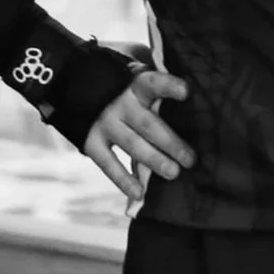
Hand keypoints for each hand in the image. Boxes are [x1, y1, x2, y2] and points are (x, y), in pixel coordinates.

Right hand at [83, 67, 195, 200]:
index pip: (154, 83)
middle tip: (191, 160)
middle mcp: (120, 104)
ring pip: (132, 145)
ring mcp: (105, 123)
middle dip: (171, 142)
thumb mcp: (138, 80)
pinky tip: (139, 193)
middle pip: (148, 124)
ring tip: (174, 174)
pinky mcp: (91, 141)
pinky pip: (108, 164)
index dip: (169, 86)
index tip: (187, 92)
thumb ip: (159, 92)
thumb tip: (195, 104)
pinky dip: (123, 180)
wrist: (77, 86)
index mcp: (136, 85)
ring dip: (154, 161)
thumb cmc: (125, 88)